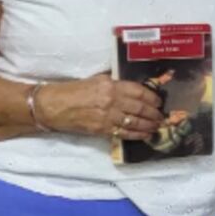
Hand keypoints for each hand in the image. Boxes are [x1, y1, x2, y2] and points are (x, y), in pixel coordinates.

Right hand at [38, 74, 162, 138]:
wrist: (52, 106)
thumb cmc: (73, 91)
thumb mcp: (96, 80)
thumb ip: (115, 84)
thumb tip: (134, 89)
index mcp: (110, 85)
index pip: (138, 91)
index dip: (152, 97)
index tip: (159, 102)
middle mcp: (111, 100)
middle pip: (140, 107)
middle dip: (154, 113)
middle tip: (161, 116)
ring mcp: (107, 116)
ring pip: (135, 122)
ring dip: (149, 125)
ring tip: (157, 126)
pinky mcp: (102, 129)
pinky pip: (124, 133)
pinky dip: (138, 134)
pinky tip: (146, 135)